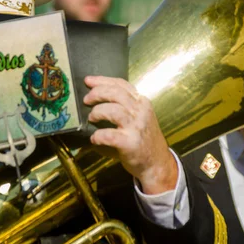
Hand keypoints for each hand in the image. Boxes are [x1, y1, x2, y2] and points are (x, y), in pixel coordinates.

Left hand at [83, 76, 177, 194]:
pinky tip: (94, 138)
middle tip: (86, 100)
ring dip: (97, 112)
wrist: (156, 163)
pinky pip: (109, 135)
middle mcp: (140, 111)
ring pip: (112, 110)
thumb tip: (97, 94)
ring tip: (91, 118)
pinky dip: (98, 136)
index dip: (102, 80)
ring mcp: (136, 127)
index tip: (88, 81)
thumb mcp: (138, 117)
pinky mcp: (130, 143)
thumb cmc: (143, 139)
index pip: (121, 85)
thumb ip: (124, 105)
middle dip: (97, 93)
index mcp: (141, 102)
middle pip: (115, 93)